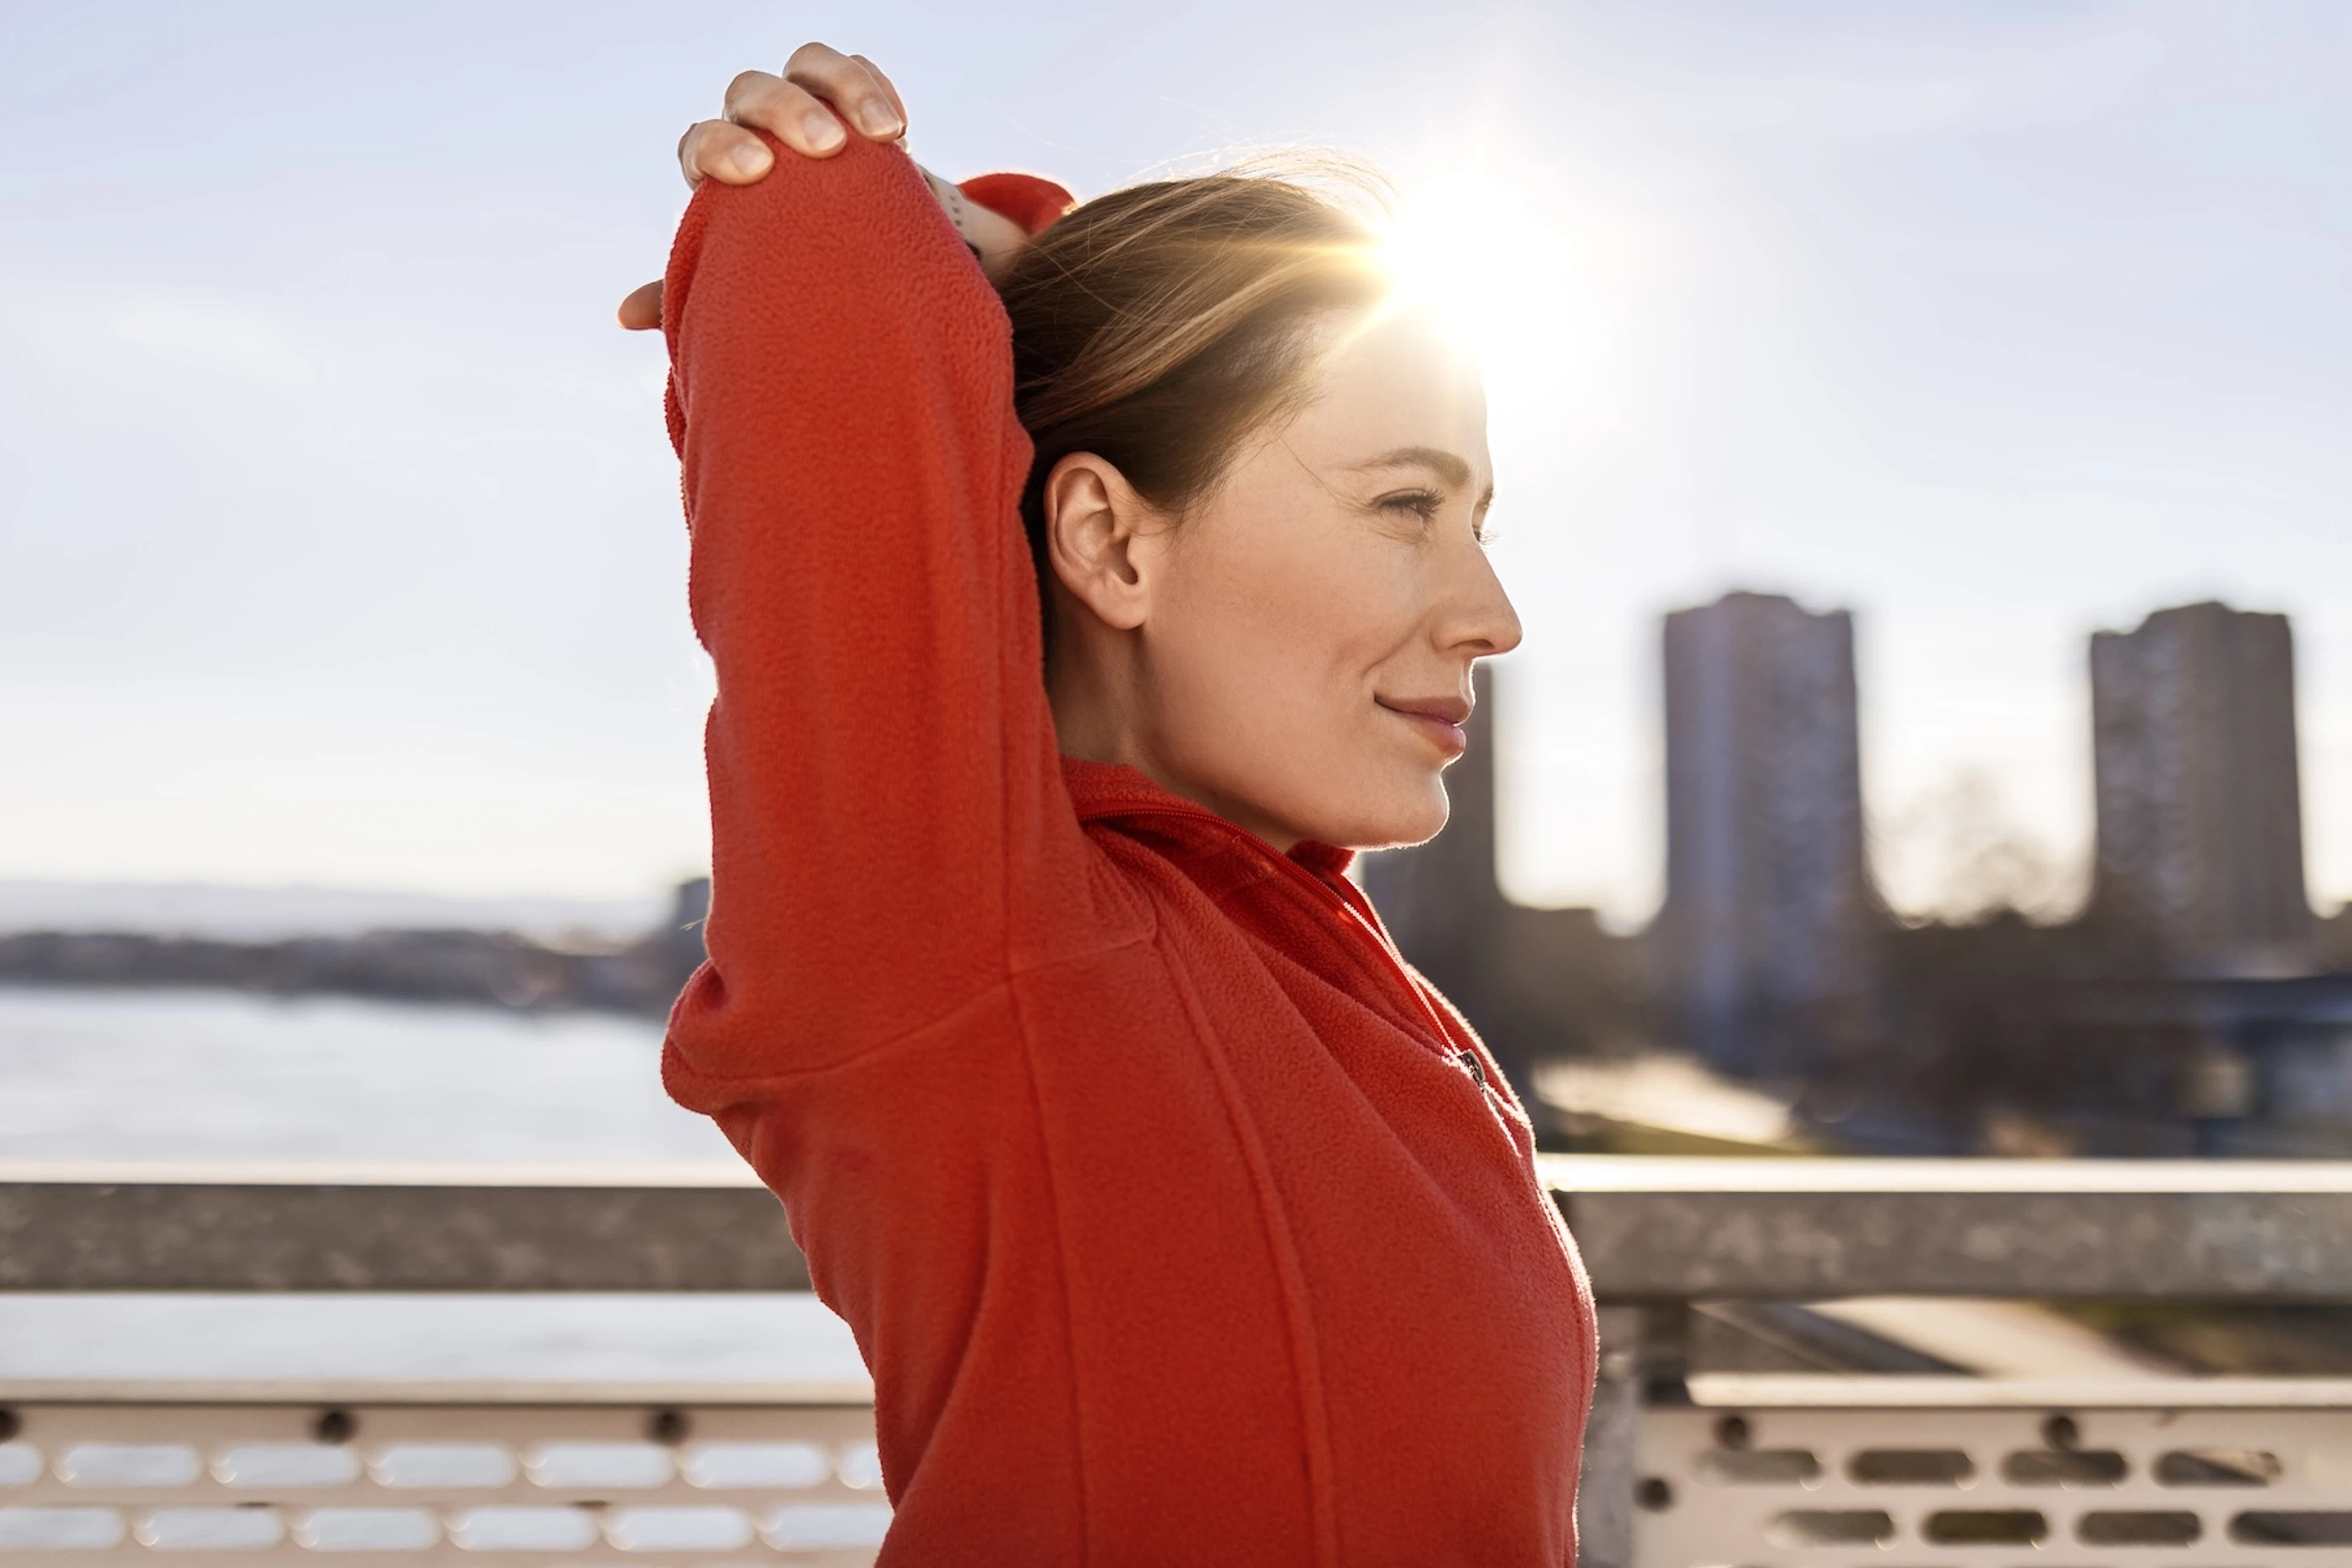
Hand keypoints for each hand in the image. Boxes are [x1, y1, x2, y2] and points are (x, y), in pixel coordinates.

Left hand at [617, 43, 908, 329]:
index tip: (756, 173)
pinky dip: (876, 89)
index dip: (720, 148)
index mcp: (721, 171)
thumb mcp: (745, 289)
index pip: (701, 140)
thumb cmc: (790, 281)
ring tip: (883, 134)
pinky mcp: (857, 109)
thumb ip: (690, 294)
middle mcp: (759, 130)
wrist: (861, 271)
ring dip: (843, 87)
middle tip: (826, 146)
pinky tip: (897, 129)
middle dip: (786, 111)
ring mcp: (810, 111)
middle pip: (751, 92)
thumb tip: (628, 316)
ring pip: (807, 67)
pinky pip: (858, 72)